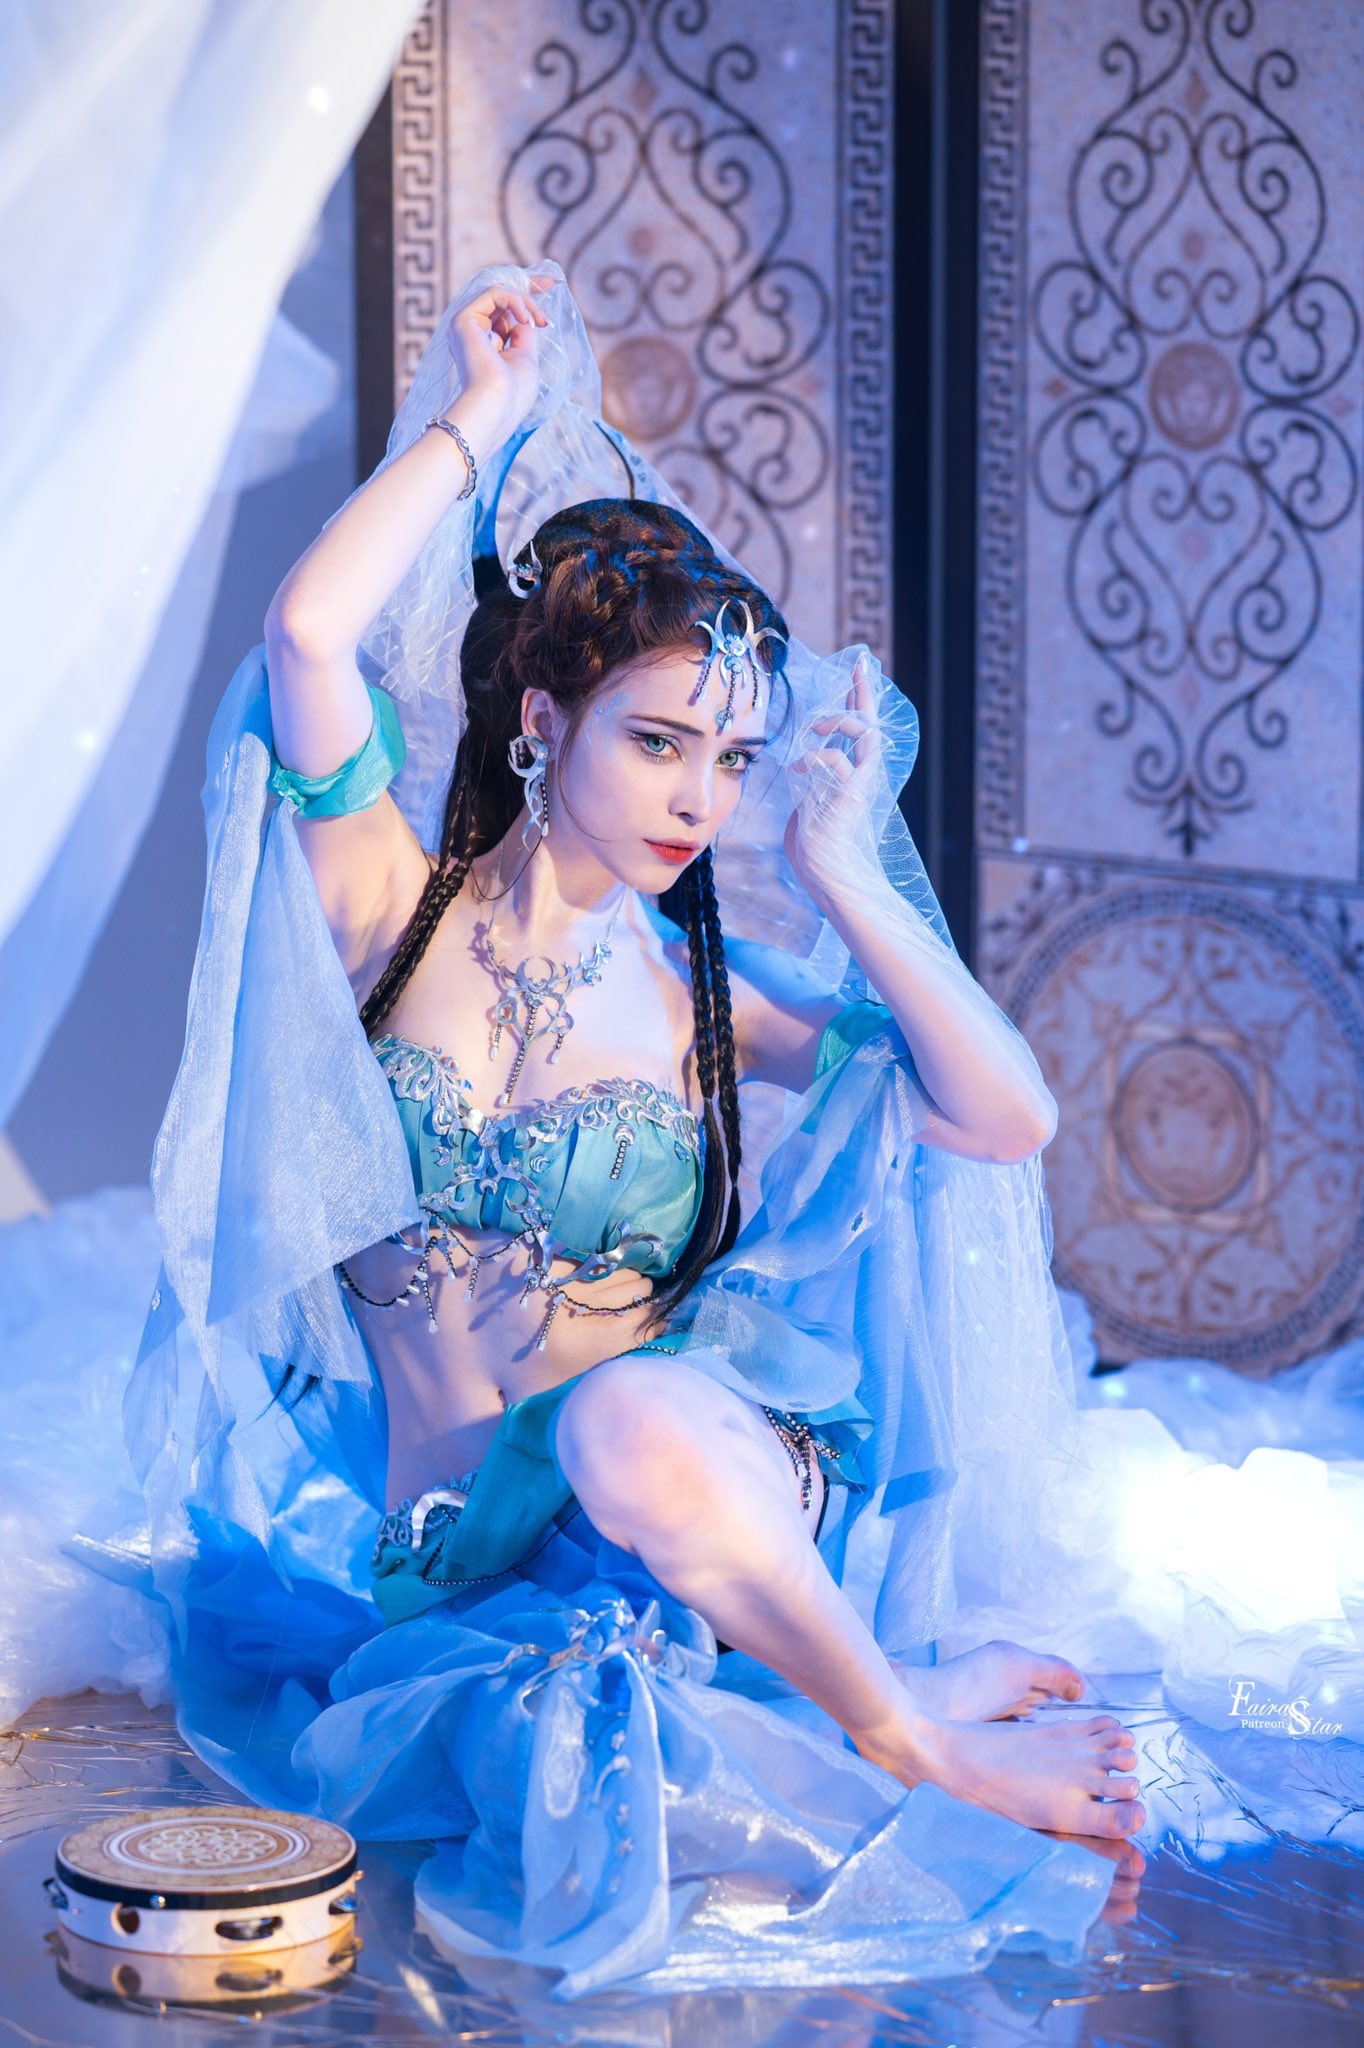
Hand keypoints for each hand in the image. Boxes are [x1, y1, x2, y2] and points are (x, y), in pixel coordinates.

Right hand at [446, 278, 553, 445]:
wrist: (495, 406)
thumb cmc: (513, 393)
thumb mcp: (525, 358)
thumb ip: (522, 334)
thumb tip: (525, 316)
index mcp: (484, 346)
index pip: (504, 313)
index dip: (527, 297)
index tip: (553, 286)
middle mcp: (471, 334)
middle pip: (501, 298)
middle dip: (530, 289)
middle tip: (554, 284)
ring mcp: (465, 326)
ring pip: (500, 294)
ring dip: (526, 302)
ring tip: (539, 322)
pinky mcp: (463, 320)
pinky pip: (494, 294)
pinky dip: (515, 302)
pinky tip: (527, 321)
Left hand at [783, 654, 883, 903]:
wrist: (823, 872)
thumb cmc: (812, 844)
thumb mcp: (808, 798)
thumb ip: (810, 777)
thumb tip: (799, 760)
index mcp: (854, 773)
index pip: (859, 728)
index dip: (859, 697)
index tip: (859, 668)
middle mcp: (864, 774)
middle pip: (870, 722)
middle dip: (863, 692)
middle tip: (860, 666)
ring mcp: (862, 782)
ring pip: (863, 732)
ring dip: (838, 722)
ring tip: (816, 728)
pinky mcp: (853, 793)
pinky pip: (836, 760)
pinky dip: (814, 757)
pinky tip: (799, 768)